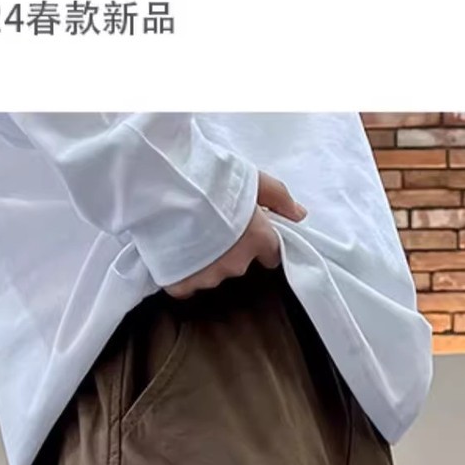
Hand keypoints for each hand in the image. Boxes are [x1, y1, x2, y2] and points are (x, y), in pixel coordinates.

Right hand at [164, 172, 306, 299]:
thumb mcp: (252, 178)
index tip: (246, 231)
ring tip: (188, 235)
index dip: (260, 242)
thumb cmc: (210, 179)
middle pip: (239, 264)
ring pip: (212, 274)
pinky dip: (182, 274)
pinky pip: (185, 286)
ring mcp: (208, 276)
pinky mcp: (181, 283)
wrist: (166, 187)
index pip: (271, 254)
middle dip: (229, 250)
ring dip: (205, 261)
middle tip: (211, 226)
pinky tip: (174, 254)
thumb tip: (299, 215)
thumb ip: (279, 198)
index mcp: (258, 240)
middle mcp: (237, 263)